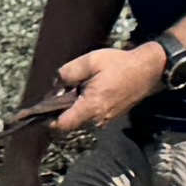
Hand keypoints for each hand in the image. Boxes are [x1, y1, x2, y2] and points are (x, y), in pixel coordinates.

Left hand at [50, 41, 165, 138]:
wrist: (147, 70)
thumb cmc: (119, 64)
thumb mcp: (90, 61)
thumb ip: (68, 73)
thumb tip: (55, 85)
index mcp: (91, 106)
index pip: (62, 124)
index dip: (47, 119)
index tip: (38, 112)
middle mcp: (98, 118)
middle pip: (69, 123)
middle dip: (59, 111)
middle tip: (58, 93)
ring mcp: (105, 120)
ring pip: (79, 120)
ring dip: (72, 108)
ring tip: (76, 89)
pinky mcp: (110, 117)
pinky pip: (90, 117)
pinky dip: (83, 108)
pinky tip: (86, 91)